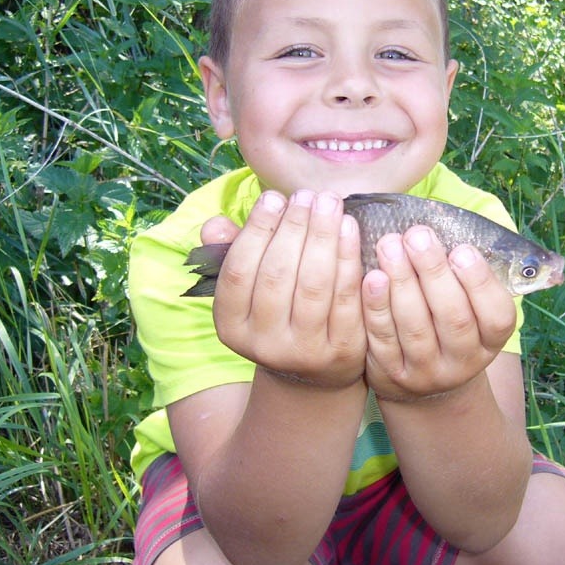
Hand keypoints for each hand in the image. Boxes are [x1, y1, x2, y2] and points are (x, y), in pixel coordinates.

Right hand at [208, 190, 366, 388]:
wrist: (313, 370)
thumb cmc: (278, 311)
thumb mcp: (248, 289)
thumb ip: (230, 253)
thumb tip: (215, 225)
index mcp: (231, 326)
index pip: (239, 271)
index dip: (256, 230)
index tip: (274, 197)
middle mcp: (264, 344)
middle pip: (278, 275)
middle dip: (295, 227)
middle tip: (308, 195)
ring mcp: (304, 351)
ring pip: (314, 284)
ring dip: (323, 236)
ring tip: (329, 203)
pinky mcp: (342, 350)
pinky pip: (346, 297)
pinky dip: (349, 257)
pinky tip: (349, 227)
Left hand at [362, 225, 516, 401]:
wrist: (423, 385)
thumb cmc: (447, 322)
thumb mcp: (470, 308)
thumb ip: (465, 275)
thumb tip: (448, 228)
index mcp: (490, 340)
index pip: (497, 316)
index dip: (480, 283)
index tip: (461, 249)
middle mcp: (463, 361)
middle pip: (453, 318)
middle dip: (434, 272)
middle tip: (417, 235)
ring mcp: (426, 372)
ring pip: (415, 328)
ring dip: (401, 282)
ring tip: (389, 245)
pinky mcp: (391, 374)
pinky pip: (382, 340)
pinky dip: (376, 307)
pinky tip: (371, 277)